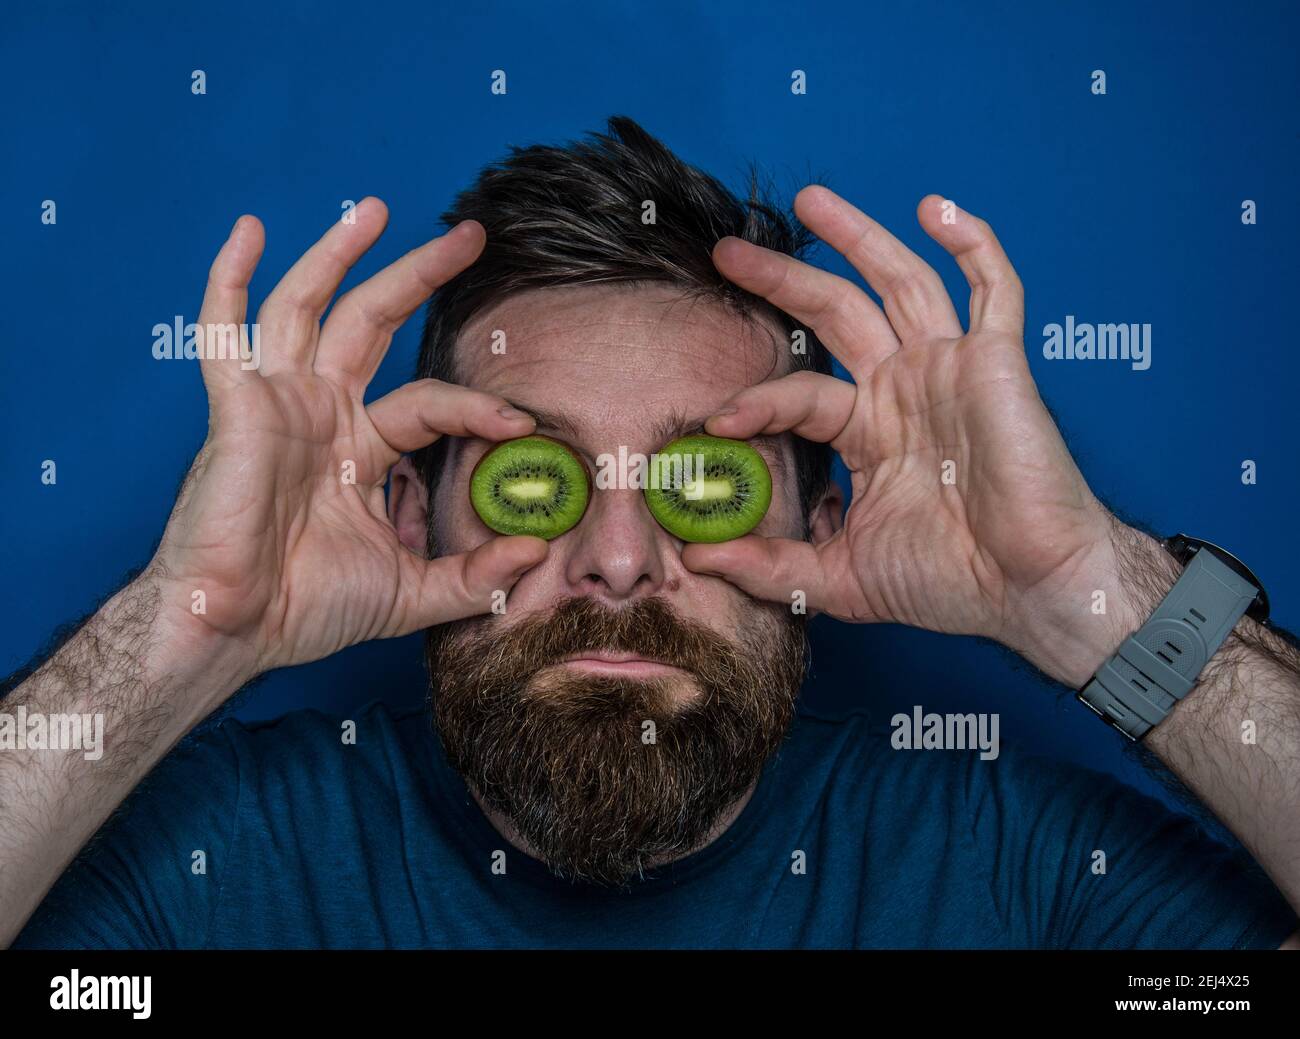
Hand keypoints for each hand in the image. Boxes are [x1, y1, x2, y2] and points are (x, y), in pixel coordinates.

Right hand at [148, 200, 547, 684]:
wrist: (238, 630)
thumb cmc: (309, 609)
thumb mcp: (410, 592)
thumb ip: (473, 576)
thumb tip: (536, 552)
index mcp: (361, 448)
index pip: (430, 402)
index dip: (477, 405)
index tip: (522, 422)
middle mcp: (322, 413)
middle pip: (374, 322)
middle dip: (418, 275)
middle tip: (469, 235)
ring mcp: (278, 403)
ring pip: (308, 307)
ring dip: (338, 254)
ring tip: (376, 208)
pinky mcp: (236, 408)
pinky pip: (225, 333)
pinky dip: (228, 278)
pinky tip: (249, 229)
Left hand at [683, 186, 1130, 685]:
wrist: (1028, 590)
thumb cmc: (949, 583)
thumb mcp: (840, 576)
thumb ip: (771, 565)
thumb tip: (700, 558)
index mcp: (870, 430)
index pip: (802, 391)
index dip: (760, 398)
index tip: (718, 418)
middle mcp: (905, 388)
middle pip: (837, 312)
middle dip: (784, 278)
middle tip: (728, 252)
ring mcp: (951, 368)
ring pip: (901, 282)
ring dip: (857, 238)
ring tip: (808, 200)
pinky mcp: (1000, 361)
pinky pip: (993, 289)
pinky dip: (972, 244)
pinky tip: (936, 209)